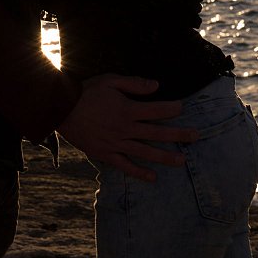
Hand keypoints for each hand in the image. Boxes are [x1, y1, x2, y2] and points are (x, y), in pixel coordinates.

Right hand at [57, 74, 197, 181]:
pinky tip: (153, 177)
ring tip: (182, 161)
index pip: (156, 110)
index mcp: (127, 109)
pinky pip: (125, 166)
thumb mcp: (111, 80)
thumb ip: (134, 83)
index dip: (172, 109)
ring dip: (165, 157)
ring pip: (145, 152)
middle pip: (157, 133)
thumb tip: (156, 85)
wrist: (61, 108)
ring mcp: (116, 143)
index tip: (183, 108)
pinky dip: (139, 173)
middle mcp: (125, 129)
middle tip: (196, 136)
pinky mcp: (106, 154)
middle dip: (178, 134)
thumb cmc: (87, 91)